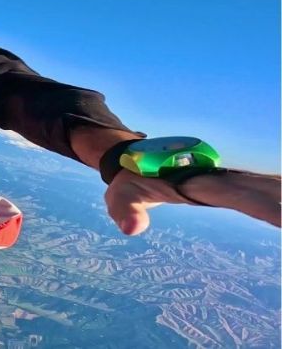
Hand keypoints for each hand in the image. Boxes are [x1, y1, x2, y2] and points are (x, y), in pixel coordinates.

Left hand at [105, 168, 280, 235]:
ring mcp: (237, 184)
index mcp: (206, 183)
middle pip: (273, 192)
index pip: (244, 197)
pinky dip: (280, 202)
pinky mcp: (241, 189)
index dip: (270, 207)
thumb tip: (130, 228)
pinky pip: (273, 194)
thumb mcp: (121, 194)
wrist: (136, 159)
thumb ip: (125, 209)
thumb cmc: (132, 178)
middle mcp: (228, 181)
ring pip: (277, 190)